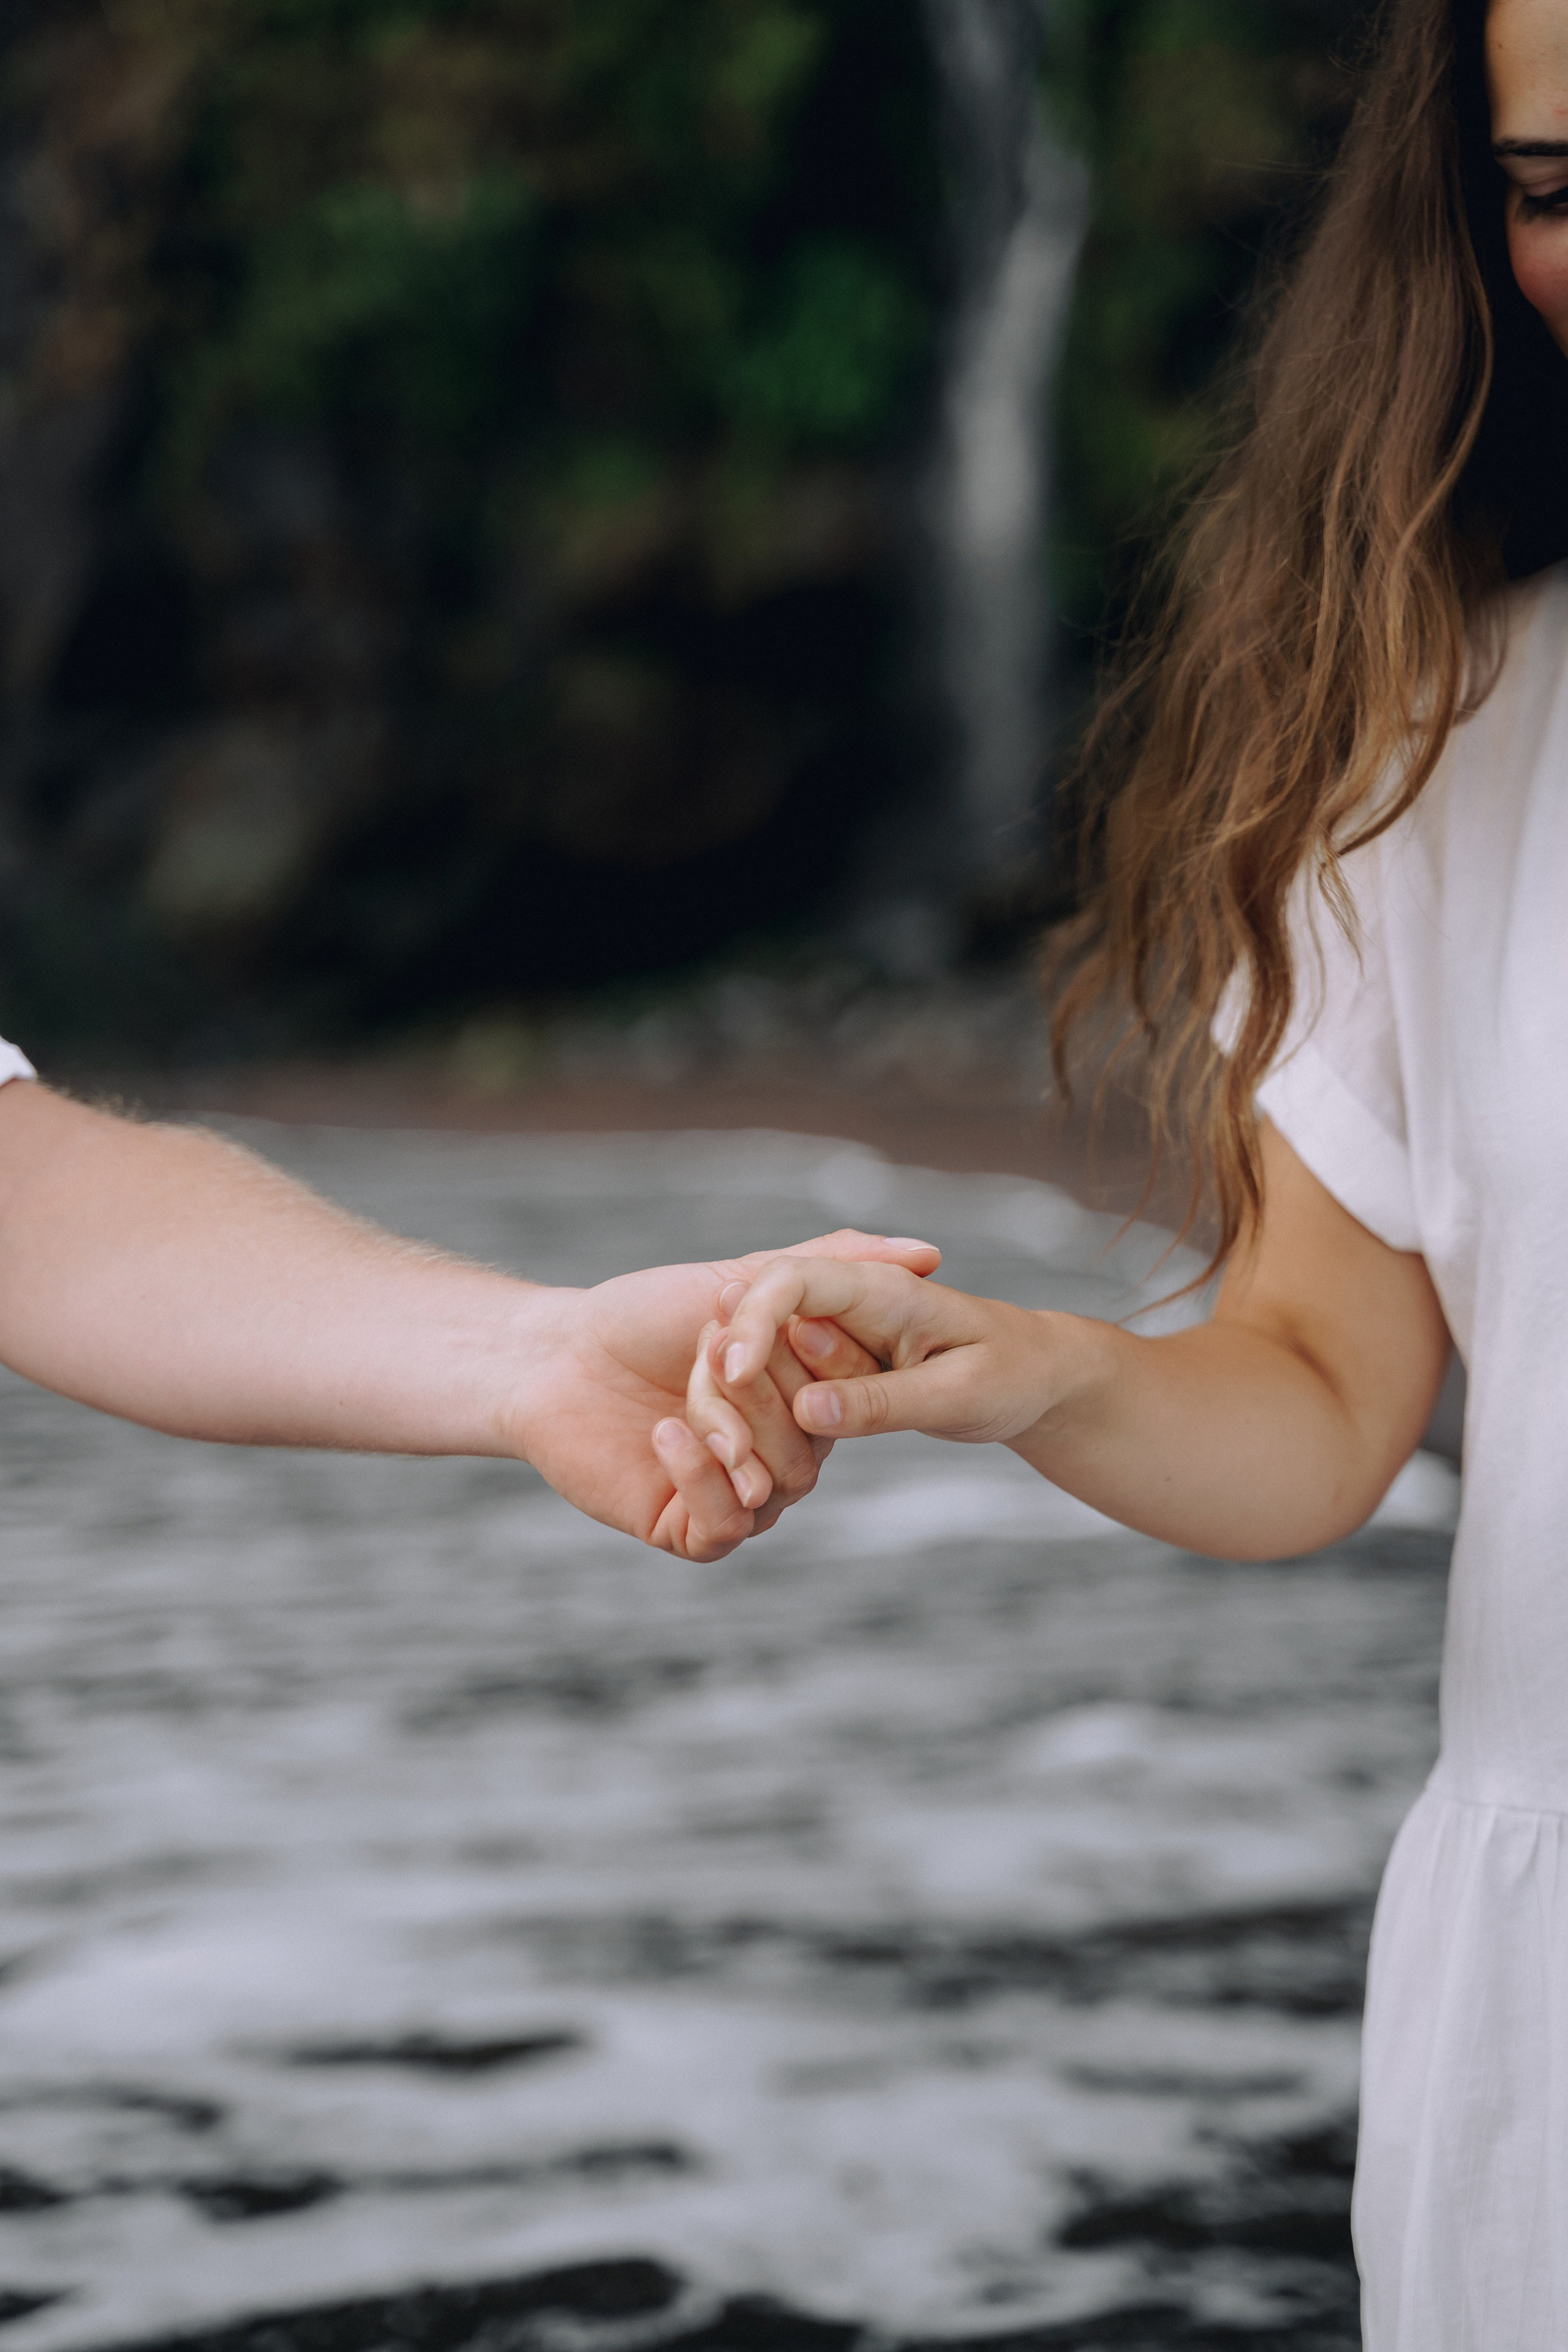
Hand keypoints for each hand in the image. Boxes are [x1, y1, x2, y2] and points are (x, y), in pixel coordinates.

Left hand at [509, 1232, 939, 1561]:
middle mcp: (772, 1453)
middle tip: (716, 1357)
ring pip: (777, 1490)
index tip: (776, 1325)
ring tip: (686, 1398)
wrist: (556, 1353)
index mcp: (798, 1402)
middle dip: (766, 1399)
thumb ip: (833, 1263)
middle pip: (814, 1450)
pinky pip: (725, 1527)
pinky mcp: (684, 1526)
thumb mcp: (745, 1277)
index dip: (819, 1367)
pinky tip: (666, 1433)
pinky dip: (701, 1479)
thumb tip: (930, 1251)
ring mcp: (731, 1494)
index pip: (848, 1402)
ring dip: (734, 1436)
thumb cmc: (645, 1312)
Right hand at [692, 1256, 1071, 1456]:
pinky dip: (766, 1425)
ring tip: (753, 1473)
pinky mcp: (828, 1369)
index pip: (791, 1279)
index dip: (754, 1321)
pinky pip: (779, 1390)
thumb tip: (807, 1412)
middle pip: (758, 1318)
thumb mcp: (959, 1394)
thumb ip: (881, 1401)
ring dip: (746, 1408)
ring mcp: (830, 1336)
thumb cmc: (1013, 1374)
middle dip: (736, 1372)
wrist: (1039, 1377)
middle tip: (736, 1446)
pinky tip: (763, 1470)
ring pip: (760, 1358)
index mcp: (878, 1288)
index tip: (736, 1374)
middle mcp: (843, 1303)